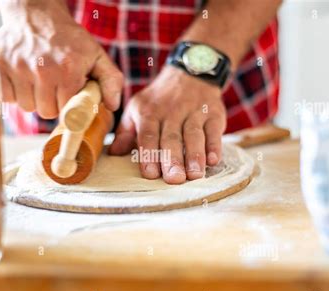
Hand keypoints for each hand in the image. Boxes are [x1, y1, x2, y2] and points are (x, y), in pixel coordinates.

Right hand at [0, 0, 122, 116]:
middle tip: (55, 88)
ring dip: (33, 99)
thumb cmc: (69, 39)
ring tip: (40, 83)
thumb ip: (110, 81)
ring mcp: (19, 67)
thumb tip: (113, 106)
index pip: (67, 112)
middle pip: (46, 112)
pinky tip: (24, 80)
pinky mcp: (0, 65)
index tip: (70, 98)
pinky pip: (6, 98)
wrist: (36, 12)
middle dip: (52, 104)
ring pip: (26, 107)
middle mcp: (43, 69)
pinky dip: (14, 93)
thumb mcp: (96, 55)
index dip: (70, 107)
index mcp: (68, 70)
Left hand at [109, 65, 225, 183]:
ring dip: (195, 155)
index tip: (150, 174)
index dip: (149, 154)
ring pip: (193, 134)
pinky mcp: (213, 113)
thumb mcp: (137, 109)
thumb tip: (113, 154)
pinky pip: (214, 130)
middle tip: (174, 179)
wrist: (189, 73)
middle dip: (173, 159)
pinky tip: (214, 160)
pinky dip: (215, 145)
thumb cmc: (159, 99)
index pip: (148, 135)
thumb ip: (126, 133)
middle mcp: (171, 112)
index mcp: (149, 113)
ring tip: (194, 175)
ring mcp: (194, 112)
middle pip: (172, 138)